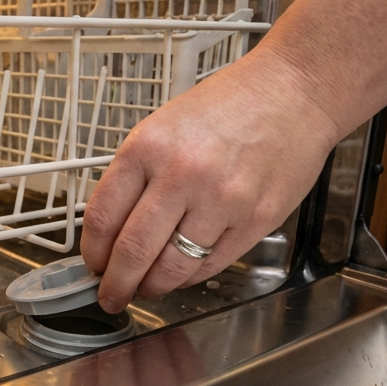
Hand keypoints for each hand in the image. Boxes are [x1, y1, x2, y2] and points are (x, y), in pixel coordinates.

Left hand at [81, 48, 343, 311]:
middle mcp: (181, 175)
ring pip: (172, 267)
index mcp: (148, 147)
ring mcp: (222, 200)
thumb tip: (112, 229)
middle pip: (133, 251)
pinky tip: (183, 274)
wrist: (294, 90)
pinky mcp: (256, 220)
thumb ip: (138, 175)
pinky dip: (191, 277)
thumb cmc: (230, 104)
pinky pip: (211, 264)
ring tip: (148, 288)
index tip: (93, 264)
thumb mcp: (165, 126)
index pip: (103, 216)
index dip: (92, 252)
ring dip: (154, 286)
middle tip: (111, 295)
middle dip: (117, 284)